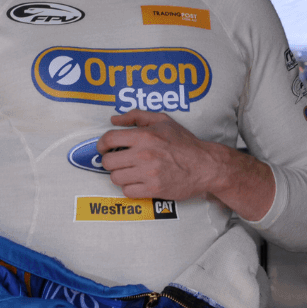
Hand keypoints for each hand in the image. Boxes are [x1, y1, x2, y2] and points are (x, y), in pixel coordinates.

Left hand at [98, 110, 216, 200]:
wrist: (205, 165)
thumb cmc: (184, 142)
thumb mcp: (163, 120)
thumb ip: (137, 116)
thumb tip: (114, 120)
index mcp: (145, 136)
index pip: (109, 139)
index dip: (101, 144)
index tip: (103, 148)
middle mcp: (144, 154)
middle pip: (108, 162)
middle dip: (111, 161)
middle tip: (120, 161)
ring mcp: (148, 174)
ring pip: (115, 178)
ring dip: (121, 175)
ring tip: (131, 171)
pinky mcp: (153, 190)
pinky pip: (127, 191)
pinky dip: (130, 188)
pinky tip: (139, 182)